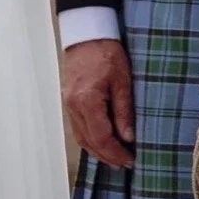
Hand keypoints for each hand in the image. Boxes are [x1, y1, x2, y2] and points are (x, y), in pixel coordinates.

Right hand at [63, 39, 135, 167]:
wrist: (87, 34)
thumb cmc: (106, 52)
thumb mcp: (122, 80)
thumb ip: (124, 110)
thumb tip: (128, 137)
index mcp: (87, 101)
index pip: (101, 137)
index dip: (115, 152)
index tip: (130, 160)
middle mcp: (73, 106)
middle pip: (89, 142)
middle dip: (107, 156)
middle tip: (125, 164)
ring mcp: (68, 105)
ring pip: (81, 137)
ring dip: (97, 151)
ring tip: (115, 158)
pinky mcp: (69, 101)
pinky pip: (78, 128)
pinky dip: (90, 139)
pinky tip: (101, 142)